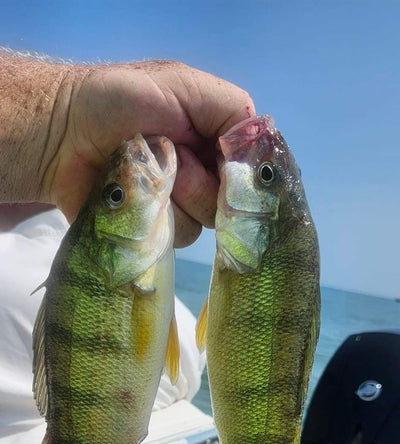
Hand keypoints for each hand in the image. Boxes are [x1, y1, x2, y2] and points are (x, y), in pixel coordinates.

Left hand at [0, 56, 253, 246]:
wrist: (62, 135)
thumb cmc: (117, 100)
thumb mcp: (182, 86)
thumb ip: (229, 109)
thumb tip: (260, 149)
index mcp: (216, 140)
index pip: (255, 169)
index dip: (243, 172)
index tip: (220, 160)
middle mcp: (205, 176)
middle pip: (234, 203)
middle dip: (200, 181)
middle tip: (168, 153)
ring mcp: (180, 206)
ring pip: (204, 223)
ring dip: (172, 198)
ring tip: (140, 171)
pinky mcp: (155, 233)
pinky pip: (172, 239)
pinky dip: (152, 218)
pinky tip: (129, 197)